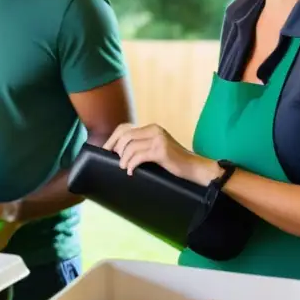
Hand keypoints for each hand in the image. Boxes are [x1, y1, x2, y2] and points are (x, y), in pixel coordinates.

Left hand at [103, 123, 220, 185]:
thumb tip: (118, 150)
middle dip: (116, 149)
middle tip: (116, 161)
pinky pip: (138, 156)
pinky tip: (131, 171)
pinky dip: (131, 164)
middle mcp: (154, 130)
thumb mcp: (155, 148)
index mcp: (151, 128)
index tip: (104, 150)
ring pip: (130, 146)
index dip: (112, 139)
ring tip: (123, 167)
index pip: (124, 128)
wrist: (194, 168)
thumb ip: (141, 144)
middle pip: (125, 136)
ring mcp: (158, 139)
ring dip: (124, 159)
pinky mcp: (161, 151)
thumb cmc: (173, 161)